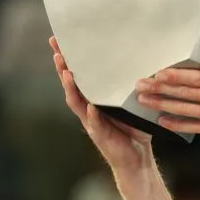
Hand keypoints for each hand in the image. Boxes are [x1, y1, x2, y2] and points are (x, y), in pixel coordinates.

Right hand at [50, 37, 152, 173]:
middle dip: (62, 68)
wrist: (136, 158)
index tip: (60, 42)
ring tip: (66, 73)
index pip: (79, 76)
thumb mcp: (132, 103)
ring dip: (71, 88)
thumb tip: (142, 61)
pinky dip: (92, 115)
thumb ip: (131, 87)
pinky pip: (95, 124)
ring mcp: (92, 122)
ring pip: (77, 103)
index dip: (69, 60)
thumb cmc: (134, 129)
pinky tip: (90, 107)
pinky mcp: (101, 136)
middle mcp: (88, 109)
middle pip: (71, 85)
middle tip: (57, 50)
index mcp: (94, 99)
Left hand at [135, 68, 199, 152]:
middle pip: (185, 91)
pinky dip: (177, 124)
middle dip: (160, 88)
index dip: (175, 75)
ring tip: (144, 101)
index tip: (158, 73)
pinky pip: (194, 126)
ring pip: (185, 108)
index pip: (195, 76)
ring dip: (162, 104)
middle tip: (141, 85)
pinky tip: (162, 121)